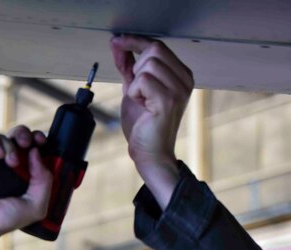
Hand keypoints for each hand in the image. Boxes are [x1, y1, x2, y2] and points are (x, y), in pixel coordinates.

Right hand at [0, 127, 51, 249]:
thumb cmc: (1, 220)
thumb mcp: (33, 208)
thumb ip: (44, 183)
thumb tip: (36, 152)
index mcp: (26, 178)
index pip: (37, 153)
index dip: (40, 143)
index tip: (42, 142)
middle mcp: (10, 168)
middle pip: (20, 139)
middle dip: (26, 135)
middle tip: (27, 143)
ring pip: (4, 138)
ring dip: (10, 143)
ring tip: (9, 160)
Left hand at [110, 35, 193, 207]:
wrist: (150, 155)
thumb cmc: (143, 126)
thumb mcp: (134, 90)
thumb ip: (129, 68)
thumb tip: (118, 44)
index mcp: (181, 75)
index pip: (158, 45)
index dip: (135, 41)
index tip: (117, 41)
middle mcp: (185, 80)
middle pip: (154, 50)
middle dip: (135, 67)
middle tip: (135, 91)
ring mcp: (179, 90)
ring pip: (147, 65)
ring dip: (134, 83)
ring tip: (141, 101)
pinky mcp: (168, 101)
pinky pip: (142, 81)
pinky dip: (134, 93)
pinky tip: (142, 107)